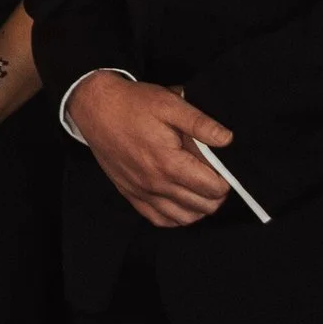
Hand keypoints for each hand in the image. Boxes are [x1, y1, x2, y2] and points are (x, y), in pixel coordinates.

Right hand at [67, 71, 233, 227]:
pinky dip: (176, 216)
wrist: (95, 108)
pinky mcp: (130, 194)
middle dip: (216, 195)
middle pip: (202, 207)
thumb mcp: (169, 104)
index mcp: (169, 163)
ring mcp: (142, 192)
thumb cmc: (132, 104)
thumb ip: (200, 123)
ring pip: (183, 218)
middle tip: (216, 176)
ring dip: (199, 208)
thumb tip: (227, 139)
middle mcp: (156, 184)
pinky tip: (180, 201)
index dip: (226, 181)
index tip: (225, 169)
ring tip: (201, 189)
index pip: (212, 189)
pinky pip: (159, 219)